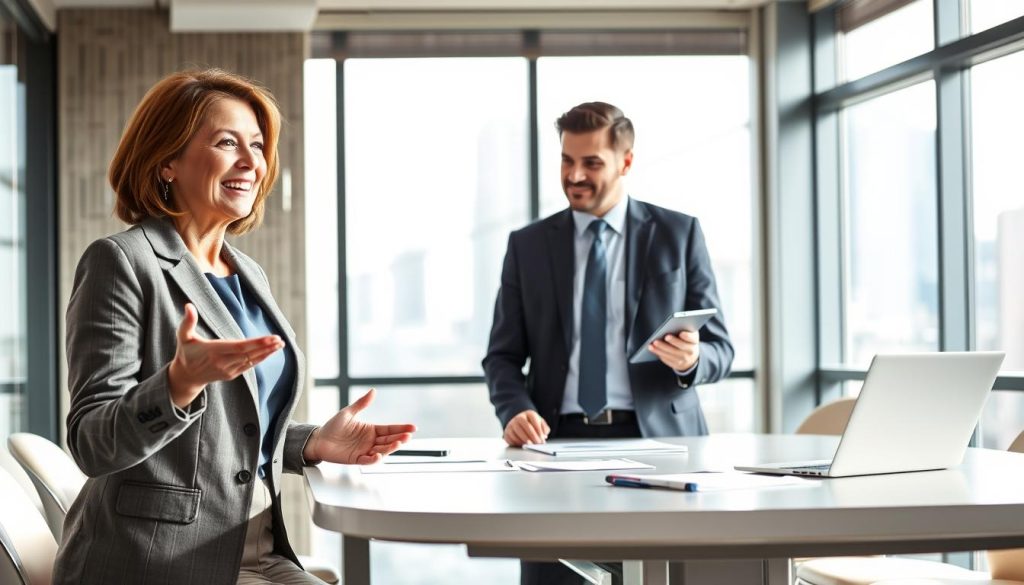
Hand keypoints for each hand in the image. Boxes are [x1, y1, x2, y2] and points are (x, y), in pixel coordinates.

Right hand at [167, 303, 283, 407]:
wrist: (186, 376)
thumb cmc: (186, 352)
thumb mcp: (183, 337)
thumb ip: (187, 322)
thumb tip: (188, 305)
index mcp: (212, 351)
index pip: (238, 347)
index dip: (256, 343)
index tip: (270, 337)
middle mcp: (222, 362)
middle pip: (248, 354)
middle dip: (265, 347)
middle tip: (280, 339)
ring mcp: (228, 370)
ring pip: (251, 360)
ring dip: (267, 352)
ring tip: (280, 344)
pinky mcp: (231, 374)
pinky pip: (249, 366)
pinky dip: (260, 359)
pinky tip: (271, 352)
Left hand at [304, 388, 415, 464]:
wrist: (318, 440)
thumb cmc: (332, 426)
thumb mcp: (348, 413)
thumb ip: (361, 403)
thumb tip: (373, 391)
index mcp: (371, 430)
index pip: (389, 429)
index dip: (401, 428)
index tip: (413, 427)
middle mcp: (370, 441)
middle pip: (389, 440)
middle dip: (400, 438)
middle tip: (408, 436)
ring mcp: (364, 450)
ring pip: (382, 451)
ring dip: (390, 448)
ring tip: (398, 443)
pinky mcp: (356, 459)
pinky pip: (368, 460)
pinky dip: (374, 459)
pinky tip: (379, 455)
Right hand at [503, 410, 549, 445]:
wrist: (519, 424)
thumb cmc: (532, 425)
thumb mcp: (540, 423)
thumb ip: (544, 428)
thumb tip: (544, 435)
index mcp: (529, 414)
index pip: (534, 420)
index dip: (539, 430)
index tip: (542, 438)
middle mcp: (519, 418)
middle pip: (526, 426)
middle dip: (533, 436)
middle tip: (538, 443)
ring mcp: (512, 424)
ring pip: (518, 432)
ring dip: (526, 440)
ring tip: (531, 445)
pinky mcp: (507, 432)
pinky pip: (512, 438)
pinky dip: (518, 442)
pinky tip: (523, 445)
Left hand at [649, 330, 699, 372]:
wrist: (690, 357)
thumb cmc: (686, 340)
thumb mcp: (688, 334)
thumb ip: (684, 328)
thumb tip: (672, 325)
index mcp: (694, 341)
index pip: (692, 339)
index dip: (688, 337)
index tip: (682, 333)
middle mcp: (690, 351)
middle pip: (681, 347)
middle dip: (673, 342)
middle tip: (666, 336)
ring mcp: (683, 359)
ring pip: (672, 354)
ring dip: (661, 348)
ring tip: (653, 343)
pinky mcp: (676, 364)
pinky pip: (666, 359)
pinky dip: (659, 353)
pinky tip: (652, 348)